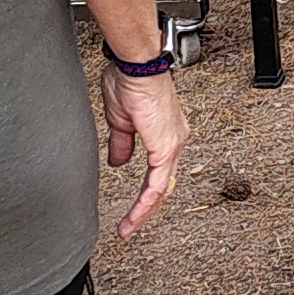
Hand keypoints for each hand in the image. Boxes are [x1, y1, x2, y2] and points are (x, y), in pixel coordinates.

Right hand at [97, 61, 189, 237]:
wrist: (134, 66)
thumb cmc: (129, 81)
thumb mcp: (121, 121)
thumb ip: (122, 144)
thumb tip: (119, 162)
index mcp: (166, 134)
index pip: (159, 173)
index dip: (145, 195)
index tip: (131, 211)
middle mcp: (175, 139)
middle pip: (164, 185)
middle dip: (146, 210)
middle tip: (130, 227)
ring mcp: (173, 143)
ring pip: (162, 188)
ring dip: (144, 211)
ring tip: (128, 228)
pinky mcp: (166, 146)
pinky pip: (157, 183)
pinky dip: (145, 202)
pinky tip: (135, 214)